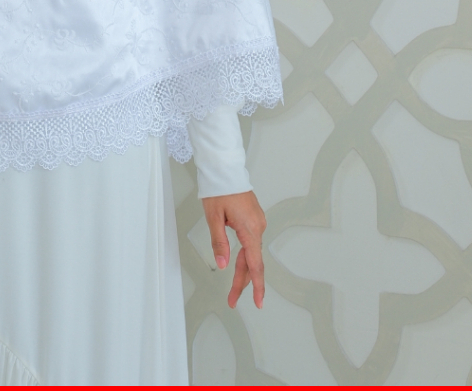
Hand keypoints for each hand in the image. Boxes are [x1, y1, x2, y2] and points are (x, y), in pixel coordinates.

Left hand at [202, 190, 266, 307]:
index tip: (258, 302)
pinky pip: (251, 242)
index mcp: (250, 229)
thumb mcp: (213, 217)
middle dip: (242, 282)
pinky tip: (239, 264)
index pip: (255, 264)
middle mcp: (258, 227)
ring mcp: (258, 222)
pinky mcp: (254, 219)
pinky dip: (246, 256)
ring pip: (252, 253)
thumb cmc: (219, 189)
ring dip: (243, 270)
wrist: (225, 168)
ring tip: (233, 288)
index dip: (256, 285)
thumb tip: (222, 265)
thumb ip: (219, 242)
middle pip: (253, 262)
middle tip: (232, 300)